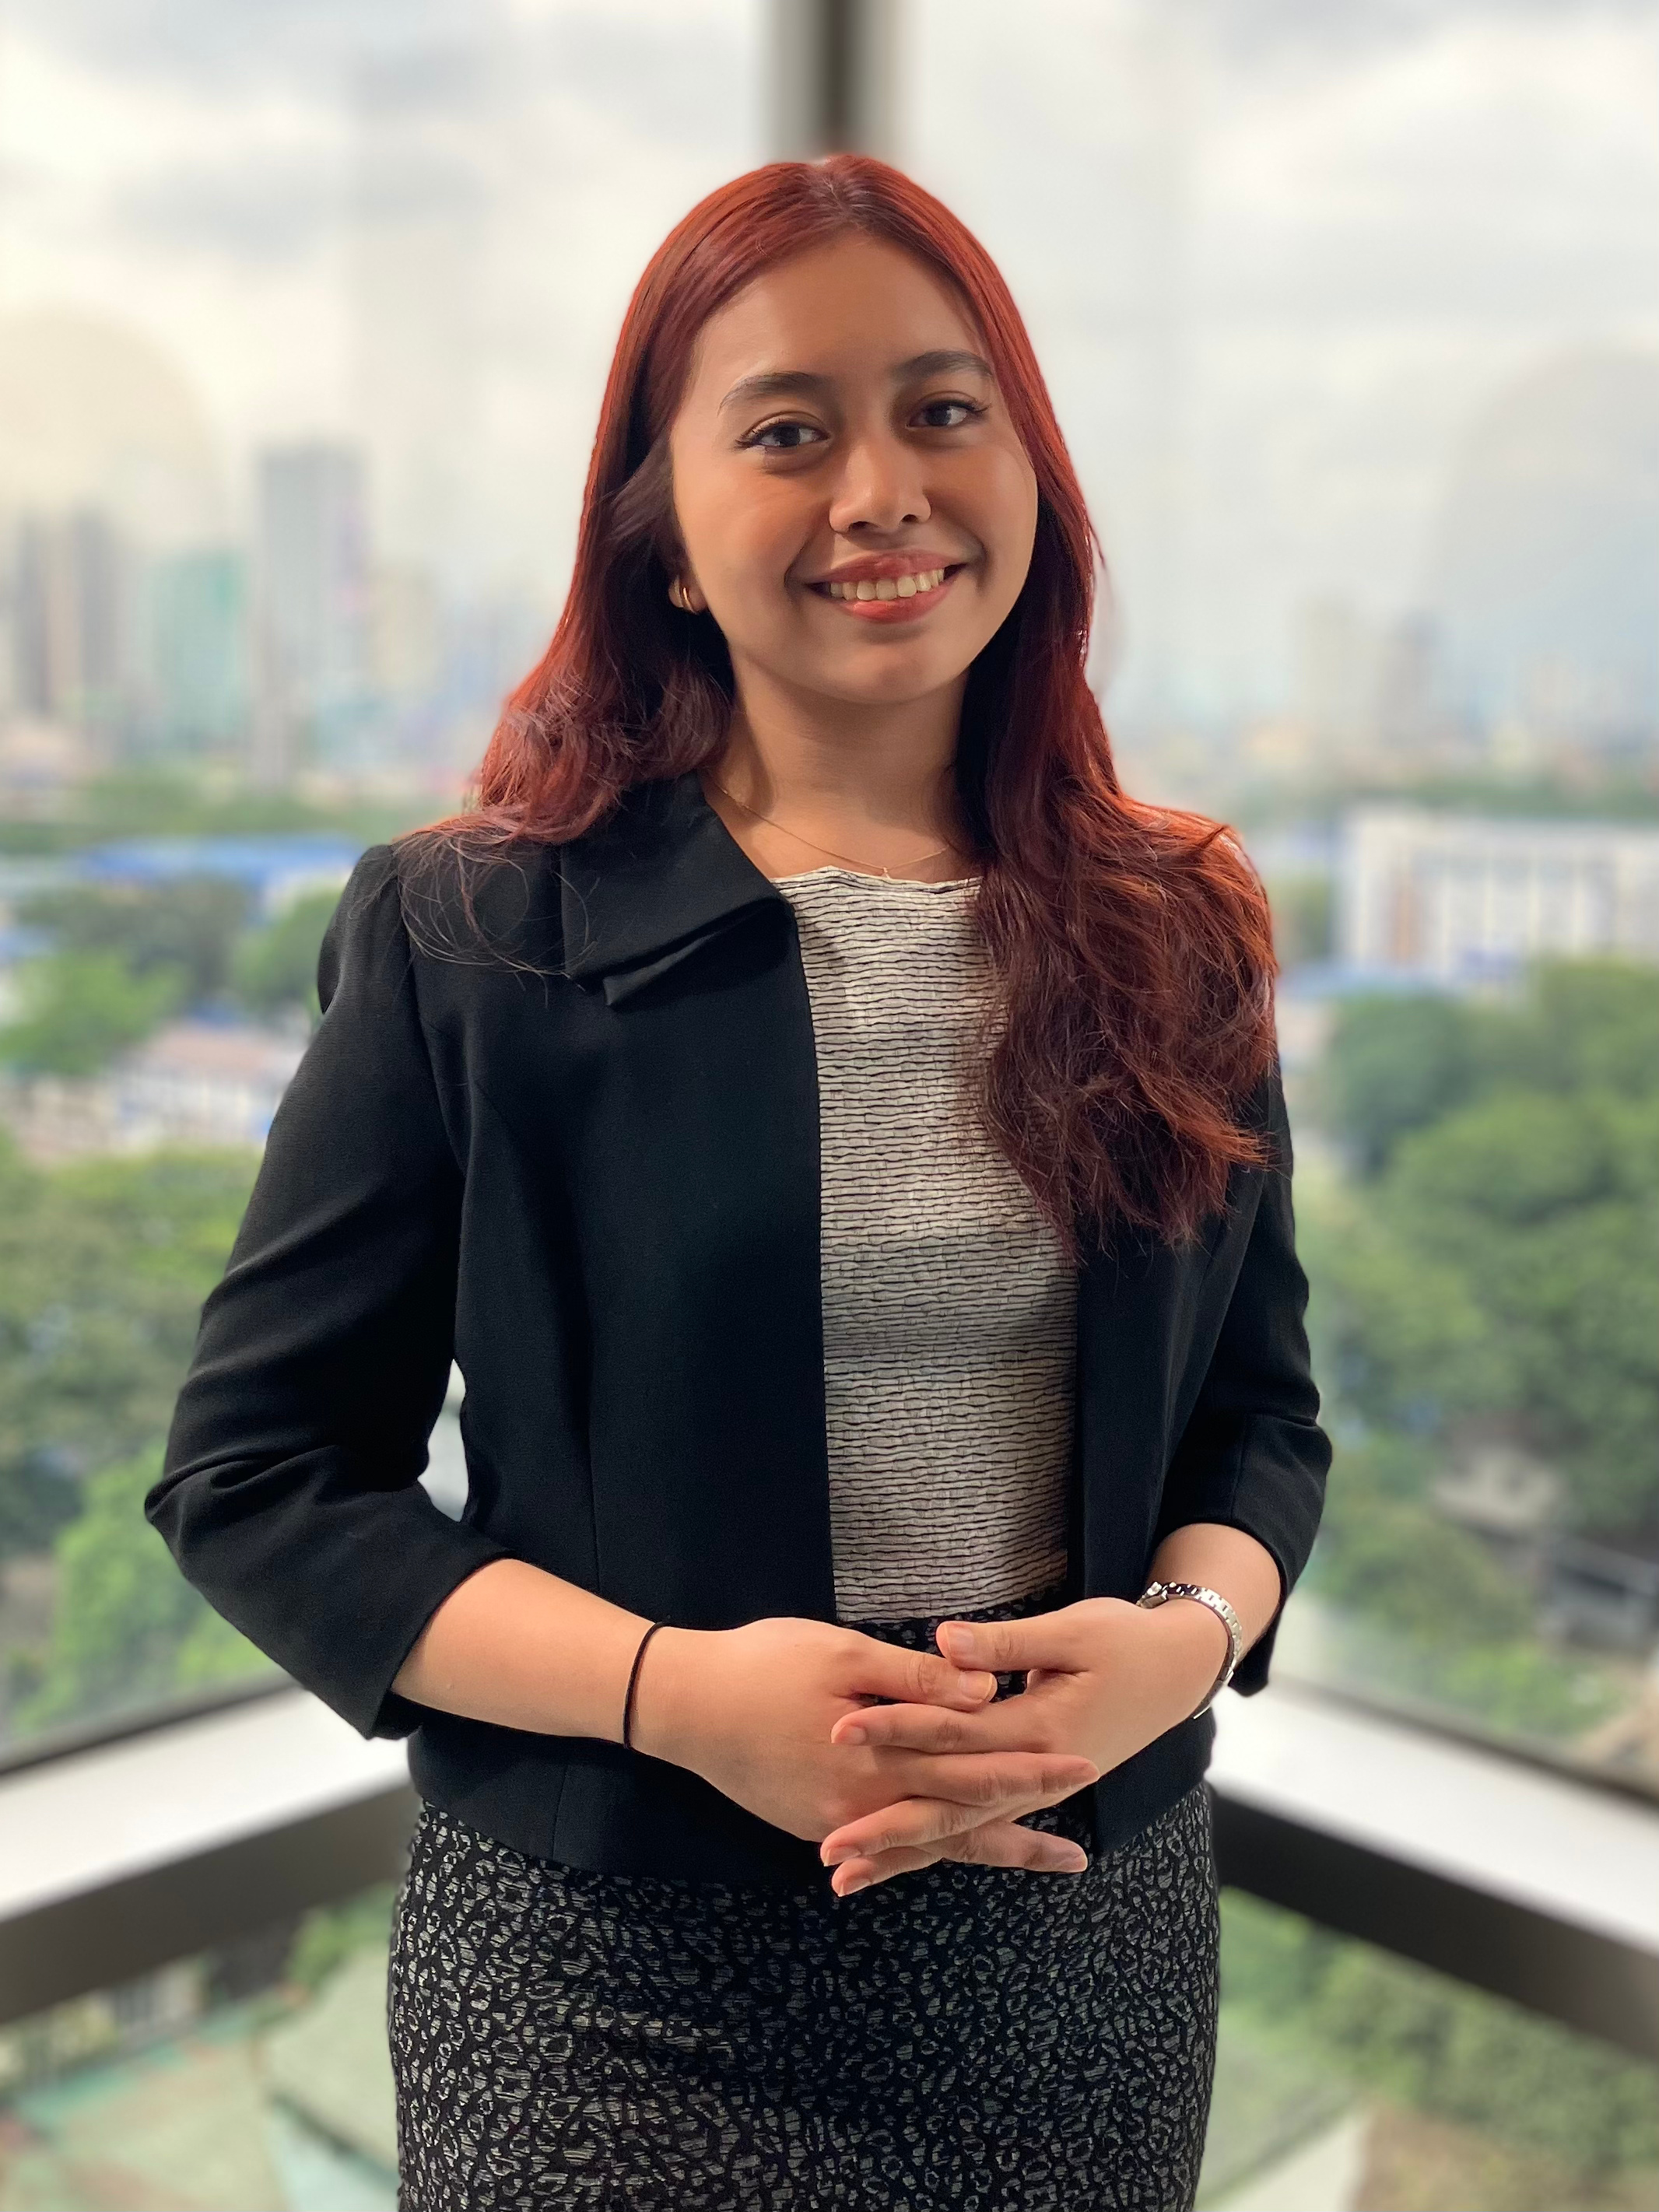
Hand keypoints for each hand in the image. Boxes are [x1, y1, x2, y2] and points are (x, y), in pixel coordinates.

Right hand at [631, 1616, 1099, 1882]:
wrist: (682, 1707)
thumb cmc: (761, 1664)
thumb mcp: (841, 1655)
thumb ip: (915, 1681)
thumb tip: (986, 1695)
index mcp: (881, 1757)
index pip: (973, 1769)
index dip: (1030, 1770)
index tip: (1082, 1768)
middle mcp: (866, 1804)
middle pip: (962, 1821)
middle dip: (1022, 1828)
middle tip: (1080, 1851)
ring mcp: (839, 1823)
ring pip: (929, 1844)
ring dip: (985, 1851)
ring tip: (1037, 1860)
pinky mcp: (817, 1824)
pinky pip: (887, 1845)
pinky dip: (927, 1854)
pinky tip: (951, 1854)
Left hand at [818, 1596, 1227, 1893]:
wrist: (1175, 1672)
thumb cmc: (1123, 1641)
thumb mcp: (1072, 1631)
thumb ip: (1005, 1643)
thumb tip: (945, 1642)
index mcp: (1038, 1729)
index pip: (952, 1733)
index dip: (895, 1728)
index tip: (839, 1731)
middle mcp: (1033, 1773)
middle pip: (947, 1804)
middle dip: (886, 1825)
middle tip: (829, 1847)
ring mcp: (1032, 1789)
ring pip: (958, 1831)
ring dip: (903, 1853)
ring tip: (844, 1877)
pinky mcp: (1030, 1789)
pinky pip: (976, 1829)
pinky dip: (936, 1848)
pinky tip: (897, 1862)